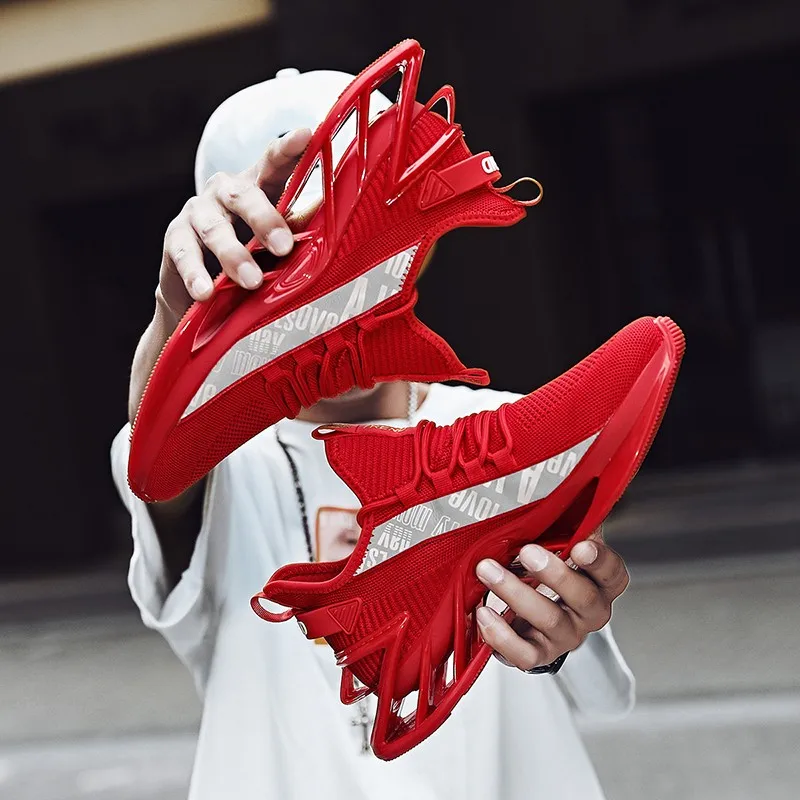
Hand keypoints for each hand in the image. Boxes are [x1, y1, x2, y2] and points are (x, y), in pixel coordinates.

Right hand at [157, 127, 312, 321]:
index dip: (288, 149)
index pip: (273, 162)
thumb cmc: (252, 255)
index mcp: (257, 186)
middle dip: (264, 220)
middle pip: (243, 196)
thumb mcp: (277, 242)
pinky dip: (195, 275)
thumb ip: (299, 232)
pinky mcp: (174, 238)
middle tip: (283, 246)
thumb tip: (338, 232)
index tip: (305, 135)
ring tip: (251, 281)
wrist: (203, 286)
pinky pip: (184, 254)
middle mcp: (224, 192)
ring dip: (233, 255)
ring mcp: (197, 212)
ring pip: (214, 229)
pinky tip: (206, 292)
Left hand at [474, 529, 629, 670]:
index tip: (580, 546)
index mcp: (601, 583)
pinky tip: (483, 612)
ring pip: (550, 621)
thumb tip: (559, 489)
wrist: (534, 619)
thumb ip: (563, 525)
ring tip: (487, 570)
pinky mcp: (538, 655)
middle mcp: (589, 613)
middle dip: (554, 573)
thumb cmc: (545, 571)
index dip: (600, 561)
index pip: (613, 573)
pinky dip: (502, 635)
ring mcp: (565, 637)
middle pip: (583, 597)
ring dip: (516, 593)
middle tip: (526, 551)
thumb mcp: (559, 544)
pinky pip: (524, 654)